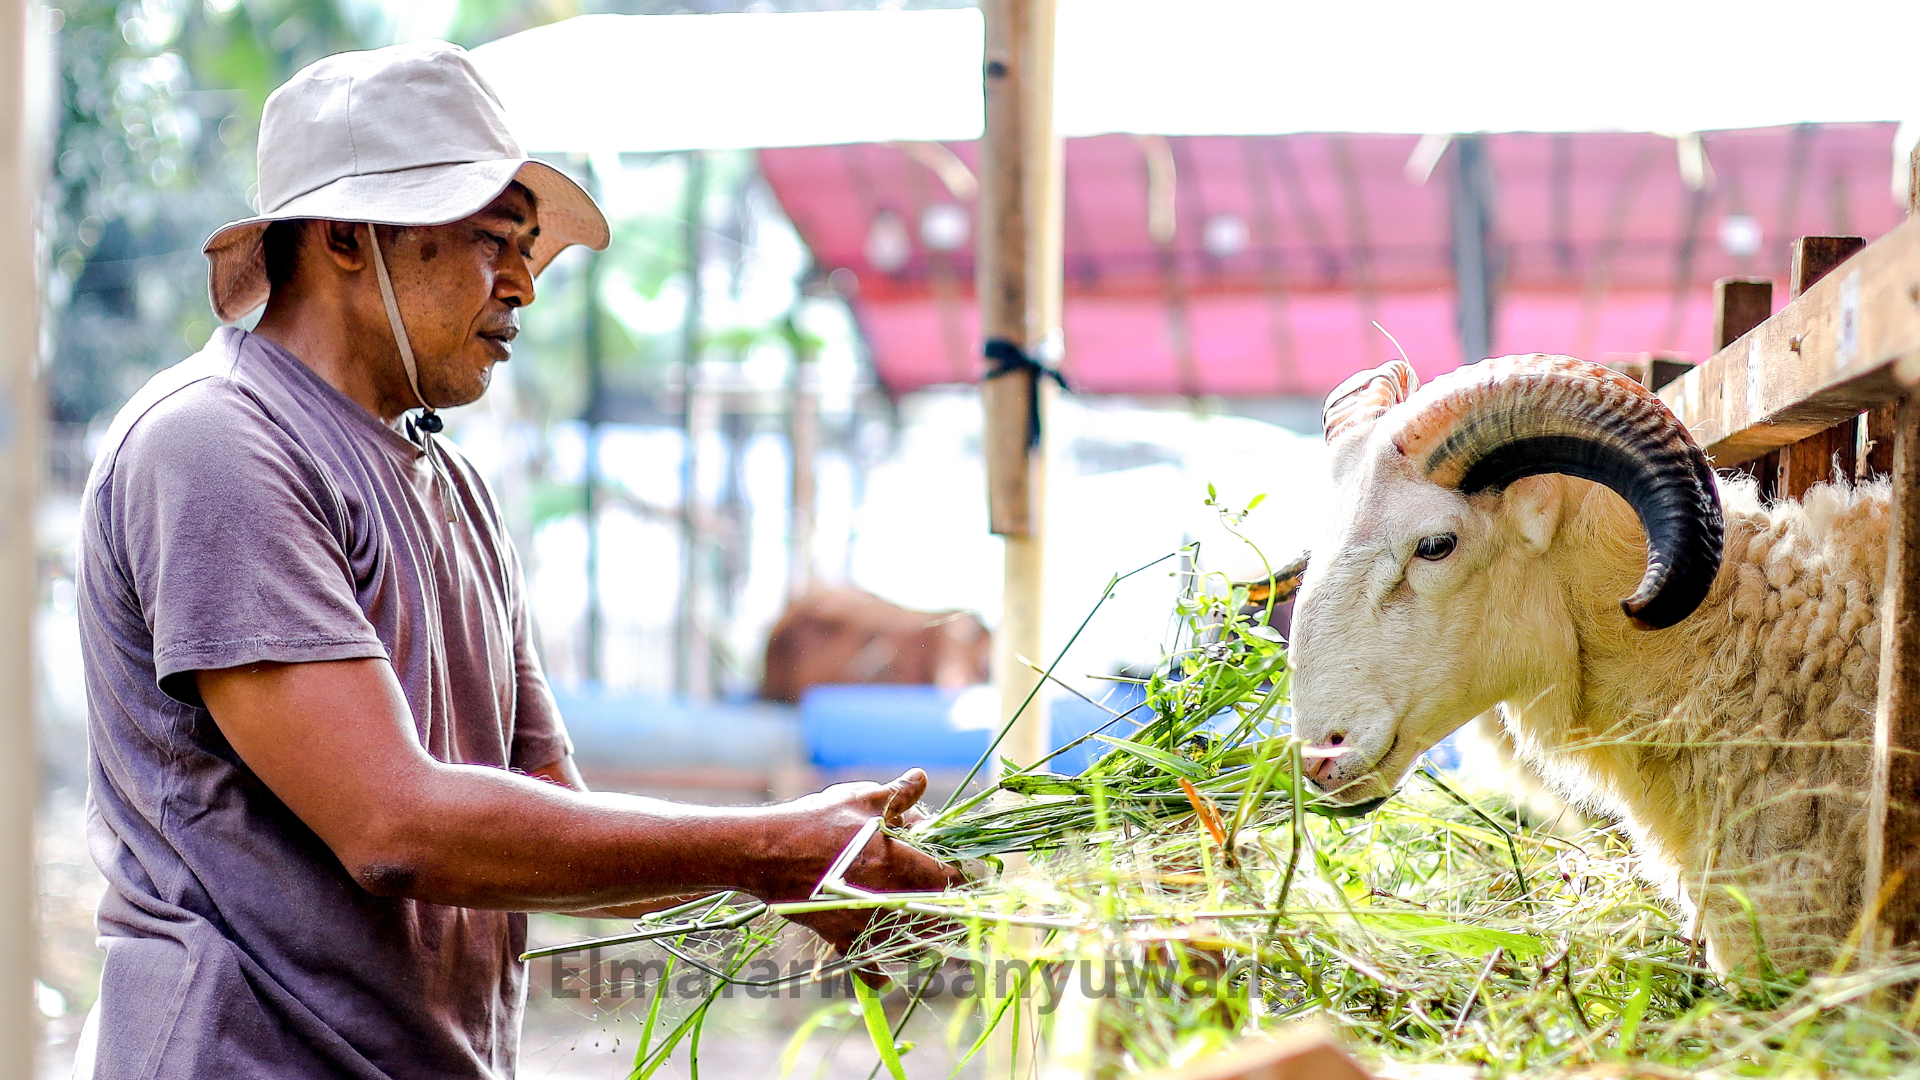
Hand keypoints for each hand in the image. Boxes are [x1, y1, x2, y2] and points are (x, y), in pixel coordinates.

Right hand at [756, 768, 967, 963]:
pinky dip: (879, 974)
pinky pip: (867, 966)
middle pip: (941, 918)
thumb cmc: (817, 821)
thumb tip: (922, 777)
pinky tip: (889, 974)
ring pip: (913, 946)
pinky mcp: (842, 937)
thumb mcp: (860, 799)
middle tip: (963, 904)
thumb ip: (897, 793)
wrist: (766, 853)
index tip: (974, 874)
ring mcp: (866, 923)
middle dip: (955, 911)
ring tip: (935, 931)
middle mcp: (890, 900)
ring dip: (929, 940)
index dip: (969, 877)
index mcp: (901, 864)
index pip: (953, 878)